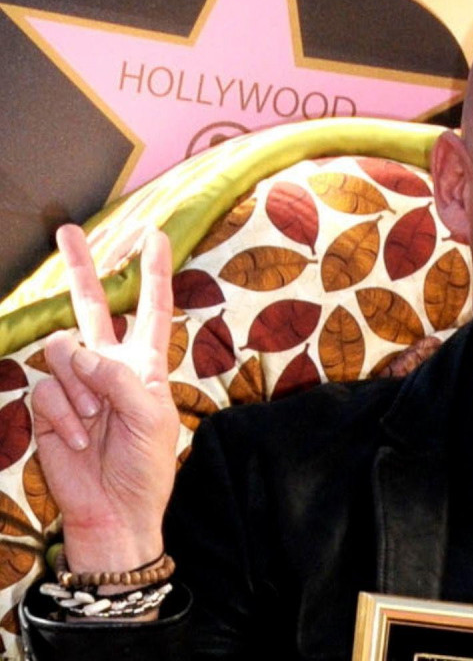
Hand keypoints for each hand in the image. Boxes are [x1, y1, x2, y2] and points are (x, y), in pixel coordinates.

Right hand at [29, 225, 179, 572]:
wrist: (114, 509)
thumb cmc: (144, 466)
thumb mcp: (153, 419)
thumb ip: (121, 379)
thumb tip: (81, 352)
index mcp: (145, 364)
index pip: (151, 309)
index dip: (153, 274)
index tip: (156, 236)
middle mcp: (109, 365)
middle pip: (92, 307)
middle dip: (81, 268)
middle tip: (67, 230)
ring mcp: (76, 383)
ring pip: (62, 353)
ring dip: (81, 390)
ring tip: (97, 423)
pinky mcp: (49, 404)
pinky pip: (47, 390)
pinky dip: (64, 415)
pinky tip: (78, 439)